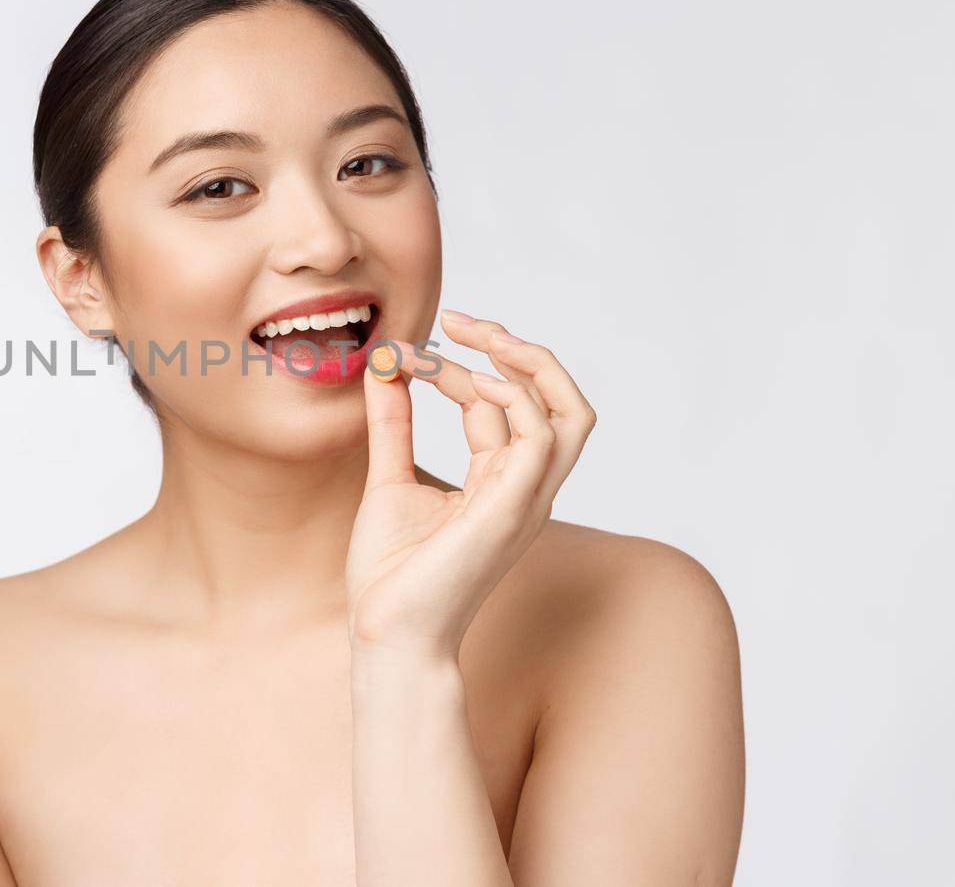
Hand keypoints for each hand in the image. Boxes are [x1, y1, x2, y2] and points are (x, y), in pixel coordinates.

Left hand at [346, 314, 596, 659]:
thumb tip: (384, 368)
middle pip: (563, 401)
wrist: (387, 633)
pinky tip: (464, 383)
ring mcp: (528, 499)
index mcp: (503, 483)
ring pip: (570, 412)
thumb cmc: (391, 576)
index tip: (409, 353)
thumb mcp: (389, 480)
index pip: (510, 405)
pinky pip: (540, 435)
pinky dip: (511, 397)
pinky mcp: (514, 507)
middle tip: (462, 321)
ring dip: (520, 362)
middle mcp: (527, 488)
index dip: (467, 367)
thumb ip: (392, 424)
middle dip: (521, 350)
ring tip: (464, 339)